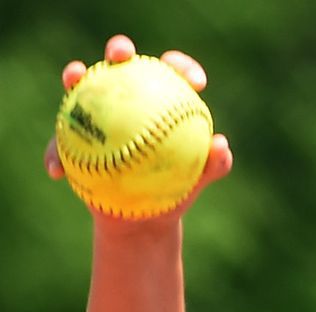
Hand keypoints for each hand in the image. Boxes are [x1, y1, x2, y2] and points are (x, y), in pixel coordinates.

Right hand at [44, 33, 231, 220]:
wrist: (145, 218)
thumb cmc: (174, 192)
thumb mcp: (195, 180)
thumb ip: (213, 163)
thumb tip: (220, 145)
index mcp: (158, 100)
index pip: (169, 73)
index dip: (179, 67)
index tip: (191, 80)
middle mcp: (126, 98)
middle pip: (120, 63)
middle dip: (120, 50)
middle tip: (122, 56)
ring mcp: (98, 114)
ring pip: (81, 88)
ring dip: (74, 78)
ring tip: (73, 81)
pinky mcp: (74, 138)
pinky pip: (60, 142)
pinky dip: (55, 154)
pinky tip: (56, 169)